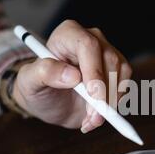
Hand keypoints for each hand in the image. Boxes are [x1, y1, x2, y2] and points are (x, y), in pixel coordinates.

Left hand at [12, 20, 131, 132]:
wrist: (51, 103)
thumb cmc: (37, 88)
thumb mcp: (29, 82)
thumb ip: (43, 73)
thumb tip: (71, 75)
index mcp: (68, 34)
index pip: (88, 45)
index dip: (93, 71)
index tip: (92, 96)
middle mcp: (91, 39)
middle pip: (109, 59)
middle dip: (103, 94)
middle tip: (92, 118)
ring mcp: (107, 53)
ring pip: (121, 73)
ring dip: (110, 102)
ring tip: (90, 120)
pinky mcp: (118, 70)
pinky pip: (125, 85)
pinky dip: (114, 105)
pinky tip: (96, 116)